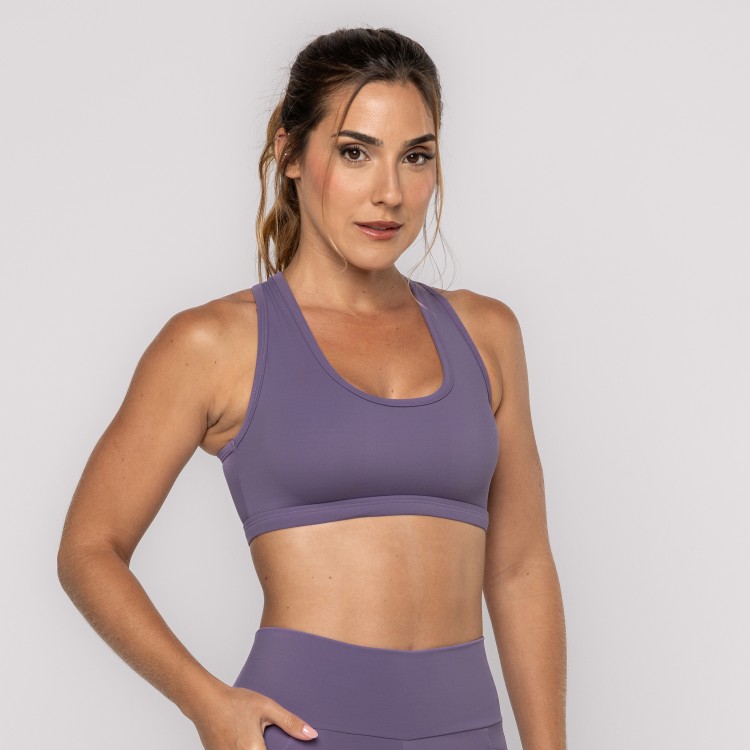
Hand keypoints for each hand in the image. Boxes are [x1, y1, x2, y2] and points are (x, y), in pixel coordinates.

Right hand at [191, 684, 318, 748]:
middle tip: (266, 737)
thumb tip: (311, 734)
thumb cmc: (234, 703)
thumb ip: (290, 723)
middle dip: (269, 748)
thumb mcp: (267, 708)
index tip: (283, 747)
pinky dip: (244, 749)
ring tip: (254, 736)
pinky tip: (245, 738)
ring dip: (257, 749)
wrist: (205, 702)